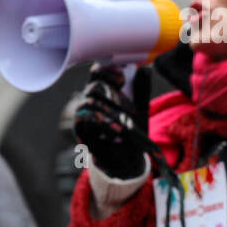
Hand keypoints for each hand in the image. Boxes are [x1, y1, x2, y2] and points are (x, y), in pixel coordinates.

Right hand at [73, 63, 145, 178]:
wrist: (128, 157)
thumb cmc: (133, 129)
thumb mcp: (142, 108)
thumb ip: (142, 89)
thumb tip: (146, 69)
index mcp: (104, 90)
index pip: (97, 72)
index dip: (107, 71)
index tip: (123, 80)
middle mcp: (90, 99)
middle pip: (93, 87)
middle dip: (113, 97)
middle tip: (131, 111)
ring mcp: (83, 114)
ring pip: (89, 102)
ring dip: (110, 112)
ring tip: (126, 125)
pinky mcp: (80, 130)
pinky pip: (86, 121)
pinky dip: (104, 125)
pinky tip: (118, 133)